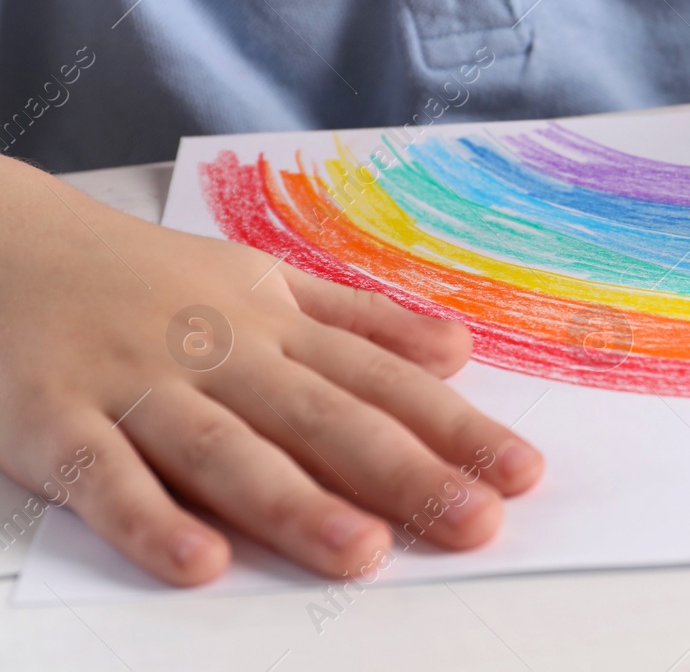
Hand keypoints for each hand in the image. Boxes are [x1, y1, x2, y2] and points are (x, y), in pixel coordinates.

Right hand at [0, 156, 541, 584]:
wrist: (7, 244)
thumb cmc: (149, 279)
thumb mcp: (263, 284)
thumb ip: (360, 320)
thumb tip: (459, 349)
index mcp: (275, 324)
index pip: (381, 381)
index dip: (455, 429)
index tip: (521, 474)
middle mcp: (221, 353)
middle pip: (323, 417)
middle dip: (404, 471)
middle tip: (475, 522)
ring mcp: (137, 386)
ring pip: (226, 450)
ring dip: (295, 501)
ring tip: (362, 551)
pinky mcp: (55, 422)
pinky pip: (106, 479)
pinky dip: (151, 520)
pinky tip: (201, 563)